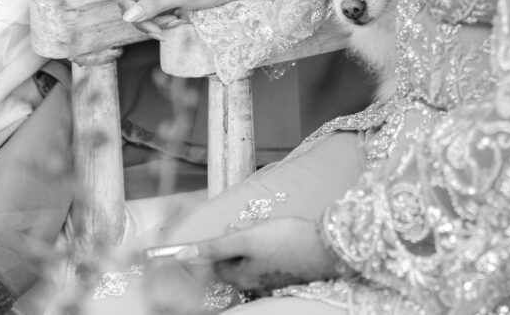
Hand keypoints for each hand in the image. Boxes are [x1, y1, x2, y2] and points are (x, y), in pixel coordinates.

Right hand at [119, 0, 230, 36]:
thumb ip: (153, 5)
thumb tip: (127, 16)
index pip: (126, 0)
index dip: (138, 18)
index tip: (158, 30)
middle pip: (131, 8)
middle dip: (150, 20)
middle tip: (172, 24)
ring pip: (141, 12)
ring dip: (158, 21)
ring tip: (178, 19)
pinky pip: (151, 12)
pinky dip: (162, 19)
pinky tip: (177, 17)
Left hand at [177, 217, 338, 294]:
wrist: (328, 246)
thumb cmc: (285, 241)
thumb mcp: (247, 239)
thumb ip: (215, 247)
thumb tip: (181, 255)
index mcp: (242, 278)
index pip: (216, 264)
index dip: (218, 245)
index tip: (230, 229)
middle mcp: (255, 283)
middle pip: (234, 260)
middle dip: (237, 241)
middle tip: (248, 226)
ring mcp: (272, 278)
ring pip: (252, 257)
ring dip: (253, 240)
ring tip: (265, 227)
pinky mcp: (287, 270)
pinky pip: (268, 256)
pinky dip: (268, 244)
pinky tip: (279, 233)